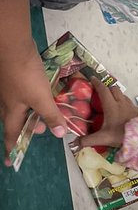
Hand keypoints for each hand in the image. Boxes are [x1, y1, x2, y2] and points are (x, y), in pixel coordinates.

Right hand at [0, 43, 66, 161]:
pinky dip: (32, 99)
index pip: (11, 135)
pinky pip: (22, 95)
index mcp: (11, 111)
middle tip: (41, 130)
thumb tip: (58, 135)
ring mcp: (9, 90)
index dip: (12, 149)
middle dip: (27, 128)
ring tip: (45, 112)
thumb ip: (51, 116)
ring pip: (19, 107)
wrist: (13, 47)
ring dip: (31, 112)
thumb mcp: (42, 98)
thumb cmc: (26, 75)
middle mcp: (7, 103)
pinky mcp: (14, 78)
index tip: (9, 162)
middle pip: (15, 121)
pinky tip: (41, 94)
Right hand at [78, 82, 137, 148]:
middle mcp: (122, 103)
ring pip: (123, 95)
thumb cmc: (122, 135)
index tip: (92, 79)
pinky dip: (124, 102)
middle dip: (107, 87)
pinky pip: (129, 102)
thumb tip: (76, 142)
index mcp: (112, 106)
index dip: (97, 83)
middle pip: (114, 89)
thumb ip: (88, 140)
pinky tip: (122, 110)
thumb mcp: (103, 138)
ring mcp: (131, 106)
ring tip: (111, 100)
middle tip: (101, 91)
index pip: (103, 90)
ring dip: (116, 94)